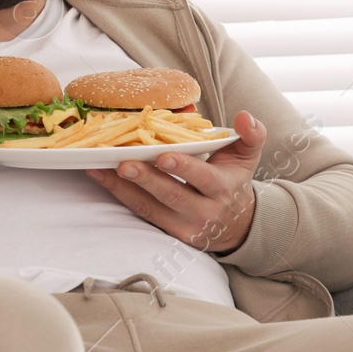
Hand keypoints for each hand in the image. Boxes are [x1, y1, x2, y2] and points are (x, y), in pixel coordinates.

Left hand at [86, 111, 266, 252]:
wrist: (237, 226)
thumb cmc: (235, 182)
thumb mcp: (248, 158)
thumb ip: (252, 135)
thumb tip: (244, 117)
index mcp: (223, 189)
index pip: (203, 179)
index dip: (183, 168)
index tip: (163, 156)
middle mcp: (204, 212)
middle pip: (171, 195)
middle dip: (146, 180)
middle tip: (123, 163)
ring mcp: (184, 226)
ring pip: (150, 208)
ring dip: (123, 188)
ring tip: (101, 169)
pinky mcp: (168, 234)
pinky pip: (142, 214)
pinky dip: (120, 196)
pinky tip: (102, 178)